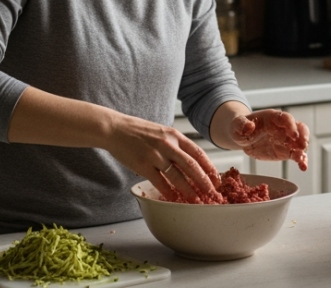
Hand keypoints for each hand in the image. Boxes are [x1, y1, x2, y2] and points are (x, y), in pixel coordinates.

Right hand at [105, 112, 219, 201]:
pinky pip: (160, 182)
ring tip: (196, 200)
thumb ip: (175, 144)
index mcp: (174, 135)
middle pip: (191, 165)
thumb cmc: (138, 131)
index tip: (215, 177)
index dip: (208, 166)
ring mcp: (155, 155)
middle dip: (203, 180)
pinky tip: (175, 200)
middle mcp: (167, 144)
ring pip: (177, 176)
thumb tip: (189, 160)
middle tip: (211, 192)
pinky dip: (169, 193)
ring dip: (189, 190)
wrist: (115, 129)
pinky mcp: (143, 165)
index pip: (197, 152)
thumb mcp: (161, 132)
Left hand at [231, 109, 310, 170]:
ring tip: (301, 159)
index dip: (291, 125)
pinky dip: (301, 160)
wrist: (242, 136)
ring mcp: (286, 139)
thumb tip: (249, 126)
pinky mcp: (285, 151)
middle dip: (303, 136)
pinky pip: (296, 154)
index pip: (286, 118)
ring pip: (300, 142)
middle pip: (299, 128)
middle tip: (303, 145)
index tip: (293, 135)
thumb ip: (242, 124)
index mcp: (272, 118)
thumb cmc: (240, 127)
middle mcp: (283, 127)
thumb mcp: (237, 125)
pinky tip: (303, 167)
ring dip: (303, 150)